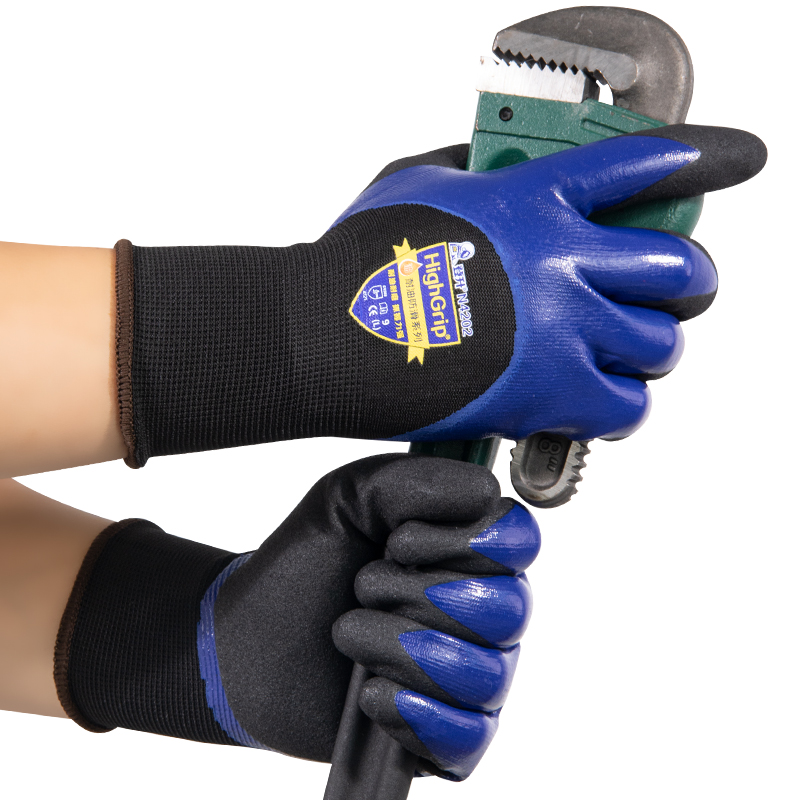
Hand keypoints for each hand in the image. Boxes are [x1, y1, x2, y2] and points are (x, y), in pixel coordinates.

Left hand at [213, 455, 539, 779]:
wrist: (249, 639)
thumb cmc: (306, 565)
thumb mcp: (348, 498)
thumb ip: (413, 482)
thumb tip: (485, 492)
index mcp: (468, 551)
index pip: (519, 541)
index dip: (467, 543)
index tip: (400, 542)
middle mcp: (481, 613)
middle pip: (508, 610)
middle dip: (420, 597)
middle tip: (363, 587)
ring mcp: (467, 676)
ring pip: (486, 675)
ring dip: (404, 651)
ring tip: (351, 635)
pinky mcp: (444, 736)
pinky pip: (468, 739)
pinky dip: (416, 714)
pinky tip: (371, 693)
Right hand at [337, 125, 765, 441]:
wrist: (326, 336)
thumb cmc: (358, 262)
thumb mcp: (415, 182)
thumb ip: (475, 171)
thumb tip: (498, 170)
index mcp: (536, 200)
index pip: (643, 166)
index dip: (693, 161)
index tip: (727, 163)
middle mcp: (565, 262)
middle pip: (681, 270)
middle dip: (682, 282)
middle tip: (660, 291)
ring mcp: (564, 330)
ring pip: (663, 345)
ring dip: (644, 348)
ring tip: (609, 350)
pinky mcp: (551, 395)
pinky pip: (628, 407)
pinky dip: (616, 405)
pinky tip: (587, 396)